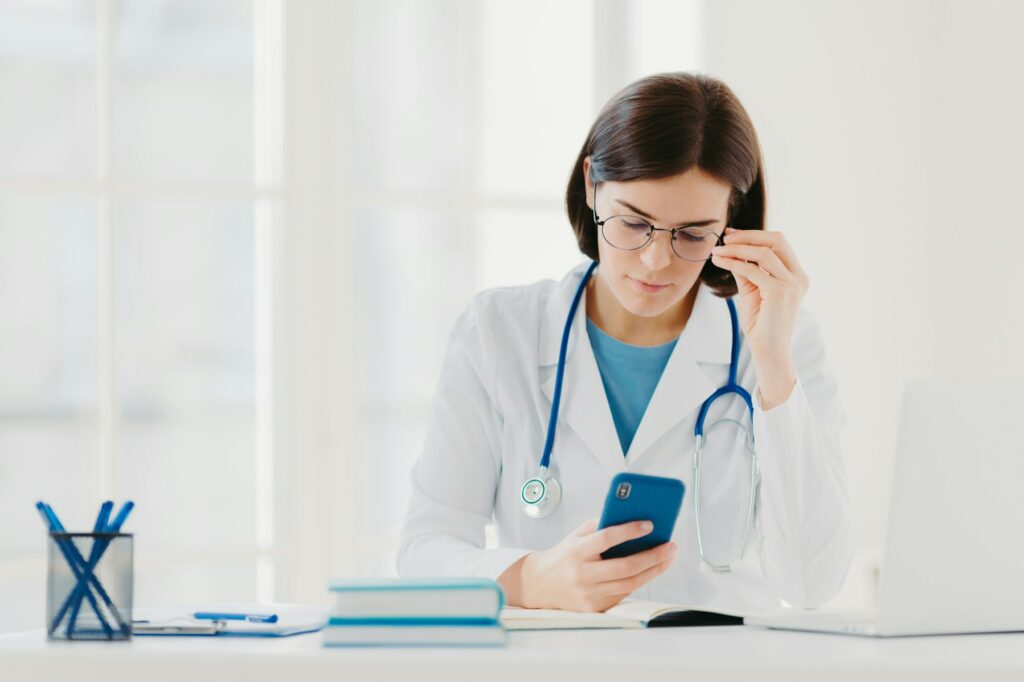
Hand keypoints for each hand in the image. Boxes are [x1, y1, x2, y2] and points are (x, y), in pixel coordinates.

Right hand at [497, 518, 677, 611]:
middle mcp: (582, 574)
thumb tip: (630, 519)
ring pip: (630, 583)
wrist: (540, 584)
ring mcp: (589, 594)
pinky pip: (624, 594)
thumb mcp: (576, 536)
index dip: (629, 531)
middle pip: (625, 566)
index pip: (606, 539)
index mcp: (576, 552)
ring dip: (654, 570)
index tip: (649, 524)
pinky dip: (640, 581)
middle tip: (670, 546)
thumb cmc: (563, 556)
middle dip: (653, 556)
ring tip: (668, 557)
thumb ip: (599, 527)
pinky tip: (652, 570)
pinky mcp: (595, 608)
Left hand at [710, 227, 809, 408]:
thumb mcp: (752, 291)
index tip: (731, 235)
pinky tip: (720, 262)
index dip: (754, 235)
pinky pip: (754, 270)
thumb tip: (731, 249)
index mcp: (796, 275)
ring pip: (764, 253)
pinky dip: (734, 263)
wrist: (768, 352)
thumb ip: (746, 270)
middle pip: (776, 240)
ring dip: (737, 249)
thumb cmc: (761, 324)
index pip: (779, 243)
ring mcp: (792, 284)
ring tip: (716, 251)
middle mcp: (799, 277)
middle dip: (748, 236)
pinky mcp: (780, 292)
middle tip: (724, 238)